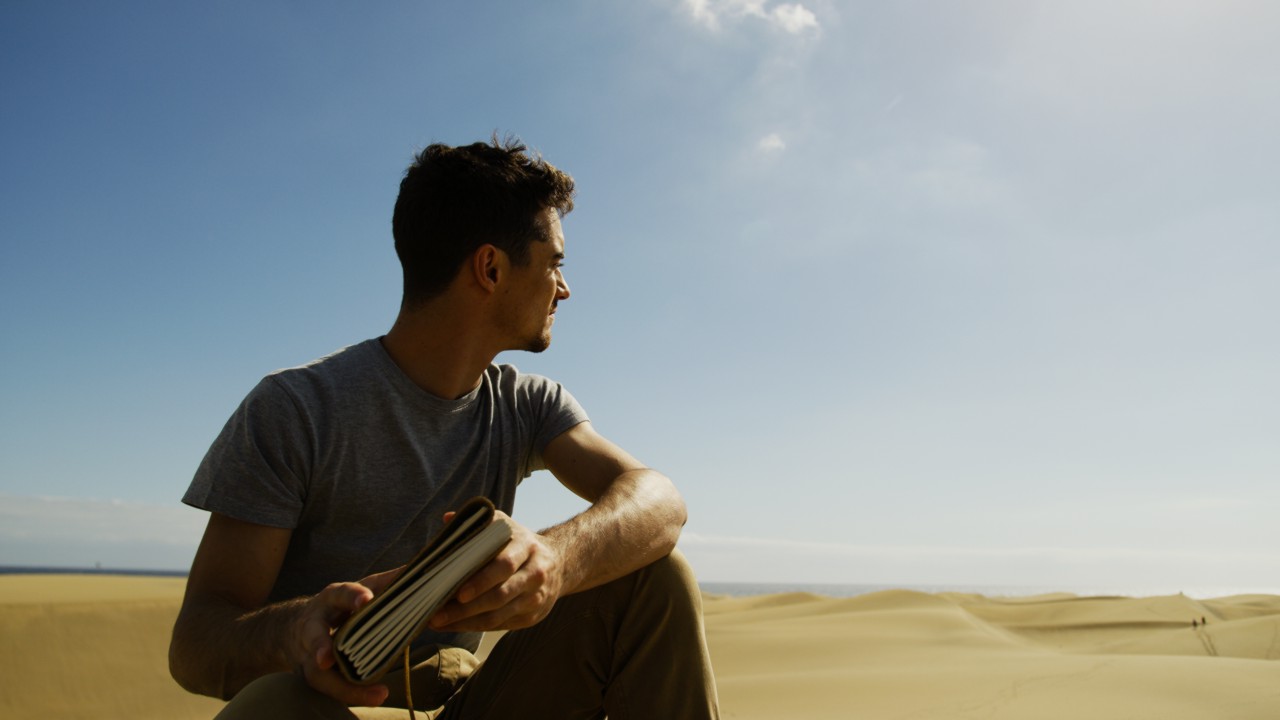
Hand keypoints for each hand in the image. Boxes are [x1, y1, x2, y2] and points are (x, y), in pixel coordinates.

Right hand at [291, 567, 401, 705]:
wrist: (295, 627)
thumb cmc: (339, 606)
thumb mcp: (359, 589)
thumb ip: (386, 583)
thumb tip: (416, 571)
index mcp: (331, 599)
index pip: (340, 594)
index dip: (352, 597)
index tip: (366, 601)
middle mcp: (314, 625)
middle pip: (314, 635)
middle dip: (320, 646)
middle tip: (327, 659)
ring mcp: (309, 653)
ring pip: (318, 672)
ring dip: (342, 686)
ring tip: (377, 694)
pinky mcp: (312, 674)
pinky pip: (330, 688)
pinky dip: (352, 694)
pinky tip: (376, 697)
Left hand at [428, 511, 564, 631]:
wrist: (559, 564)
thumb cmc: (520, 544)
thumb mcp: (505, 526)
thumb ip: (478, 523)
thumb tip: (448, 519)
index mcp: (526, 547)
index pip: (504, 565)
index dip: (481, 580)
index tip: (458, 592)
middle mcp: (535, 573)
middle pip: (500, 595)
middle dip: (467, 608)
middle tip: (437, 614)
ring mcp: (535, 597)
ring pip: (499, 615)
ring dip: (466, 621)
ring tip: (439, 622)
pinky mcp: (533, 616)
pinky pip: (501, 625)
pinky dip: (476, 626)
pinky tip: (455, 625)